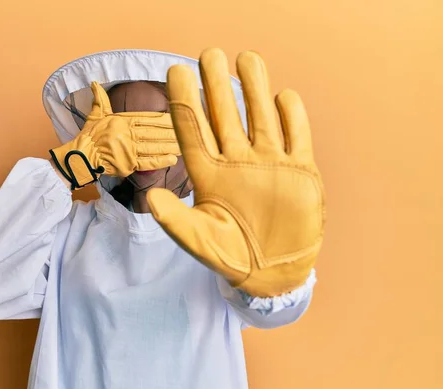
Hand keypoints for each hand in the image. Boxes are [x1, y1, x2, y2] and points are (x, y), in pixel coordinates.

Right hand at [50, 82, 179, 189]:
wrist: (80, 157)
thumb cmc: (89, 137)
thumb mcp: (95, 115)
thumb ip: (100, 100)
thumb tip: (94, 83)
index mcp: (121, 121)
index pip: (146, 118)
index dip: (163, 118)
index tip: (178, 115)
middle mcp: (126, 134)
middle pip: (153, 132)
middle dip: (172, 132)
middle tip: (191, 130)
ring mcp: (128, 151)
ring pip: (154, 147)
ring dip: (171, 146)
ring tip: (186, 145)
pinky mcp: (127, 165)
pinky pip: (147, 163)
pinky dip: (160, 161)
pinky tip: (173, 159)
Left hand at [147, 49, 325, 297]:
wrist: (273, 273)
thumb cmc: (231, 257)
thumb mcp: (200, 241)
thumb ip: (176, 220)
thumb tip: (150, 198)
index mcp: (209, 173)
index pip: (193, 130)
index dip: (184, 101)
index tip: (175, 71)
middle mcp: (237, 162)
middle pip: (224, 114)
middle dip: (217, 84)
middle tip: (209, 54)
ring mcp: (269, 163)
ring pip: (260, 117)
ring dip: (254, 88)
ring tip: (246, 58)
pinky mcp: (299, 171)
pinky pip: (297, 135)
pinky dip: (292, 115)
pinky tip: (282, 96)